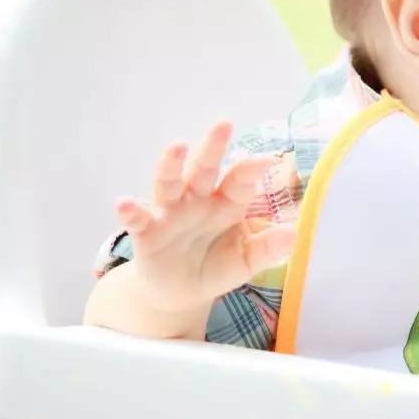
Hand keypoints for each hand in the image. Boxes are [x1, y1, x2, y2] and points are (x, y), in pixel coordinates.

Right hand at [115, 121, 296, 313]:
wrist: (180, 294)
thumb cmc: (215, 267)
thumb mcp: (245, 262)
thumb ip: (267, 249)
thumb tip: (293, 234)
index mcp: (226, 203)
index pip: (240, 180)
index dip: (252, 168)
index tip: (268, 160)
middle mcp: (197, 201)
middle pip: (205, 169)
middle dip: (214, 147)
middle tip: (224, 124)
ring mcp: (170, 214)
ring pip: (170, 183)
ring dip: (171, 165)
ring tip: (177, 146)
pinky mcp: (147, 233)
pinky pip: (138, 220)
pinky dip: (131, 211)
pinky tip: (125, 202)